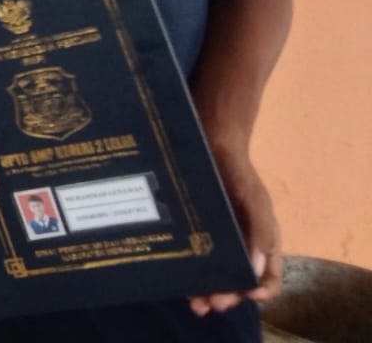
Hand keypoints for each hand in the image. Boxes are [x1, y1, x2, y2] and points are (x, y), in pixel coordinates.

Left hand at [189, 151, 281, 315]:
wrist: (208, 140)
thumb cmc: (238, 171)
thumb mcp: (254, 200)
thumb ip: (261, 232)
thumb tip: (257, 272)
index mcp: (261, 240)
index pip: (269, 277)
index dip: (261, 291)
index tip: (247, 297)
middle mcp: (239, 244)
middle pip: (237, 281)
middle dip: (226, 296)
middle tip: (209, 305)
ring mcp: (215, 237)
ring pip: (213, 273)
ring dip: (205, 291)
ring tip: (194, 303)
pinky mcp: (193, 229)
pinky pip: (193, 256)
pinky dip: (188, 271)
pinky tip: (176, 278)